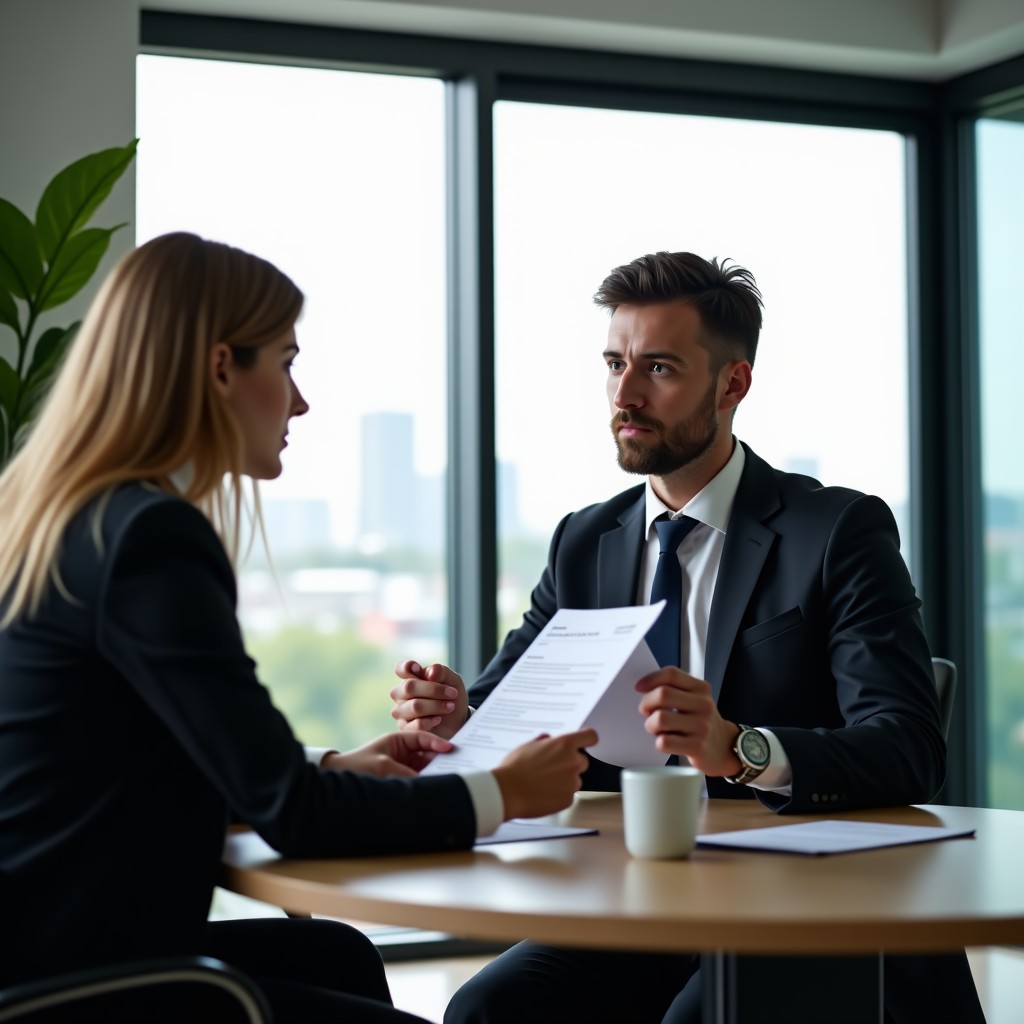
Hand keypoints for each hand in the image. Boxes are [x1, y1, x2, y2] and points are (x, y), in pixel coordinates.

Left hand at [322, 731, 455, 777]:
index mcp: (398, 740)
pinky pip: (419, 778)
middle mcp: (403, 751)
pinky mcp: (402, 778)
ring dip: (436, 770)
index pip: (423, 738)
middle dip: (441, 757)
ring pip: (426, 767)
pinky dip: (428, 781)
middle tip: (459, 762)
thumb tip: (426, 781)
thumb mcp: (383, 767)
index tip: (451, 749)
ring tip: (452, 775)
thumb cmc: (358, 766)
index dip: (437, 743)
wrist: (338, 779)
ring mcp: (403, 765)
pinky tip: (438, 785)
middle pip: (428, 753)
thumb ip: (406, 772)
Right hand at [390, 660, 468, 739]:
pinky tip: (438, 719)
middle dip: (434, 689)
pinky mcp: (405, 729)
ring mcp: (401, 712)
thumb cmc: (451, 698)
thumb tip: (430, 672)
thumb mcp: (453, 681)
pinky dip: (430, 721)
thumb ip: (442, 672)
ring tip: (450, 707)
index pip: (400, 669)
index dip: (406, 667)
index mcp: (410, 678)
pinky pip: (415, 724)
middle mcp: (401, 694)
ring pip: (414, 706)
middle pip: (409, 686)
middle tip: (452, 693)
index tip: (418, 669)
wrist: (457, 721)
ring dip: (436, 706)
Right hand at [491, 729, 596, 819]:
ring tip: (543, 783)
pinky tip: (543, 793)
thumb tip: (548, 740)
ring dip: (564, 781)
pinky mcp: (568, 799)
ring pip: (574, 779)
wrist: (507, 792)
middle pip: (582, 761)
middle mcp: (573, 762)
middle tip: (552, 768)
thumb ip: (544, 741)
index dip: (588, 739)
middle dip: (570, 763)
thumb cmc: (514, 769)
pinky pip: (568, 795)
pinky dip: (559, 795)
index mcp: (564, 745)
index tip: (586, 742)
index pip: (590, 736)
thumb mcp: (527, 746)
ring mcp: (572, 782)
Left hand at [635, 668, 741, 776]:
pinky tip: (666, 741)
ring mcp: (702, 726)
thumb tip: (643, 686)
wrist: (725, 746)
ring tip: (657, 729)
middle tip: (646, 711)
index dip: (650, 679)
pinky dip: (658, 742)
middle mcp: (704, 705)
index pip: (671, 674)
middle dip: (646, 703)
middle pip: (663, 694)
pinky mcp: (697, 747)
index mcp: (701, 688)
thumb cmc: (701, 720)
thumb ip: (674, 688)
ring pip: (660, 719)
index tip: (639, 687)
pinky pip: (664, 742)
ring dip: (650, 725)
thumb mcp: (694, 698)